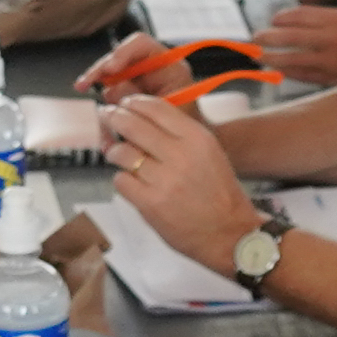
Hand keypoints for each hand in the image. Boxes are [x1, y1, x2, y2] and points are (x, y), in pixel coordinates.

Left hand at [101, 93, 249, 262]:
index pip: (155, 107)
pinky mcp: (150, 203)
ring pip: (121, 152)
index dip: (133, 103)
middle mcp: (180, 155)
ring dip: (114, 151)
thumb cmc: (219, 194)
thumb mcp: (209, 152)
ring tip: (118, 155)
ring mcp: (163, 180)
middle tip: (107, 118)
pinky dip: (122, 180)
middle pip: (132, 124)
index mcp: (196, 138)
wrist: (229, 233)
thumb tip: (141, 118)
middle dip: (113, 118)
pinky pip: (120, 180)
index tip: (125, 104)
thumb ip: (178, 134)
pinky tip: (131, 182)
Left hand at [255, 3, 336, 87]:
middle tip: (256, 38)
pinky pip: (301, 75)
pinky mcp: (330, 79)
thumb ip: (328, 15)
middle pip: (287, 36)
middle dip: (267, 37)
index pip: (298, 15)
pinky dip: (286, 73)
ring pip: (290, 58)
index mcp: (336, 18)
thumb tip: (301, 18)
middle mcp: (330, 38)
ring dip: (271, 57)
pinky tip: (277, 70)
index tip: (273, 20)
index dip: (280, 18)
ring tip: (260, 56)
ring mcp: (329, 60)